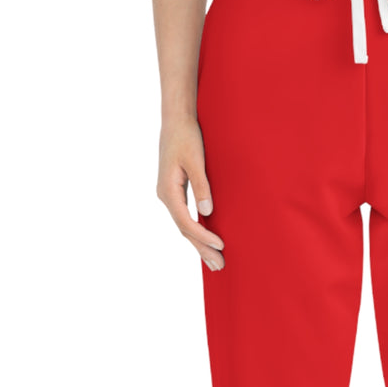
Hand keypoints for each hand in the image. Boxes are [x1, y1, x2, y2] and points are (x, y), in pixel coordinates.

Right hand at [156, 117, 224, 270]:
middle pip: (184, 230)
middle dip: (202, 249)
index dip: (203, 236)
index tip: (221, 245)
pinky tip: (206, 241)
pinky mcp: (175, 192)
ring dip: (199, 244)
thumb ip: (202, 185)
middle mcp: (165, 196)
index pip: (186, 222)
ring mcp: (169, 195)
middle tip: (219, 267)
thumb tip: (207, 211)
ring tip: (214, 262)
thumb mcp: (195, 160)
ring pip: (184, 226)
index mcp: (168, 191)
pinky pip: (185, 217)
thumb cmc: (186, 137)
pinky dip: (196, 231)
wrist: (176, 119)